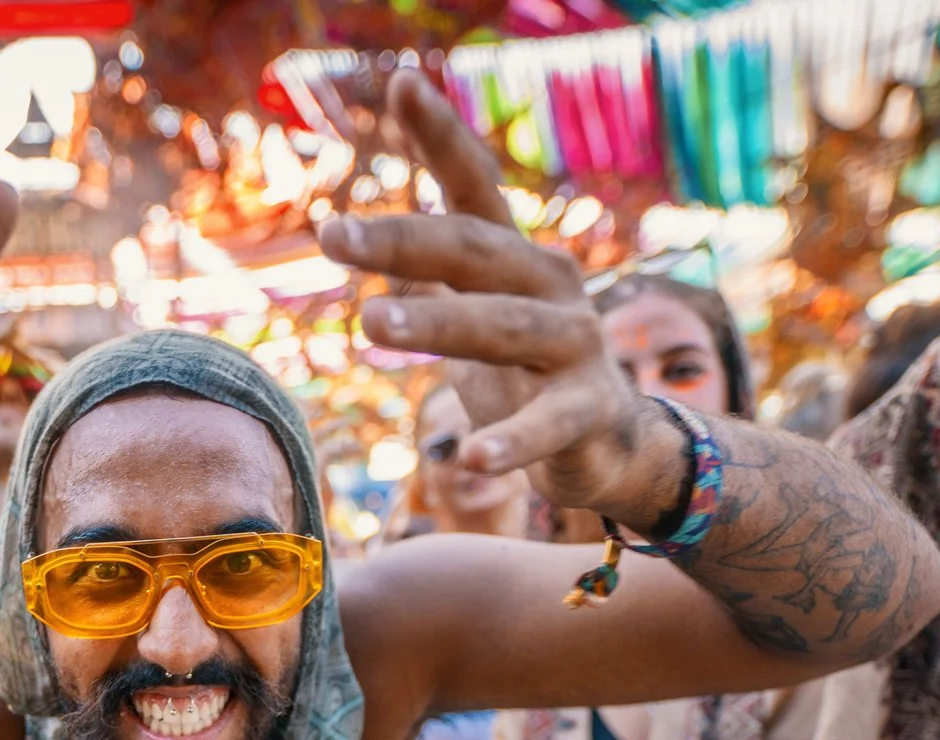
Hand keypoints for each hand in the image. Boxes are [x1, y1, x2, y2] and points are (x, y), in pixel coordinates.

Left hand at [317, 72, 682, 530]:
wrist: (607, 444)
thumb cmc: (521, 369)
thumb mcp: (472, 309)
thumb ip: (424, 271)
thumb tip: (344, 232)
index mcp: (513, 257)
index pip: (472, 187)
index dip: (442, 135)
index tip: (402, 82)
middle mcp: (548, 284)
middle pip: (472, 251)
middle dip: (402, 241)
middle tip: (332, 236)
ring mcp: (576, 343)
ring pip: (502, 328)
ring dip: (436, 323)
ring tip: (370, 327)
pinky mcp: (591, 408)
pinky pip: (549, 424)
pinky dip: (510, 441)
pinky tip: (471, 458)